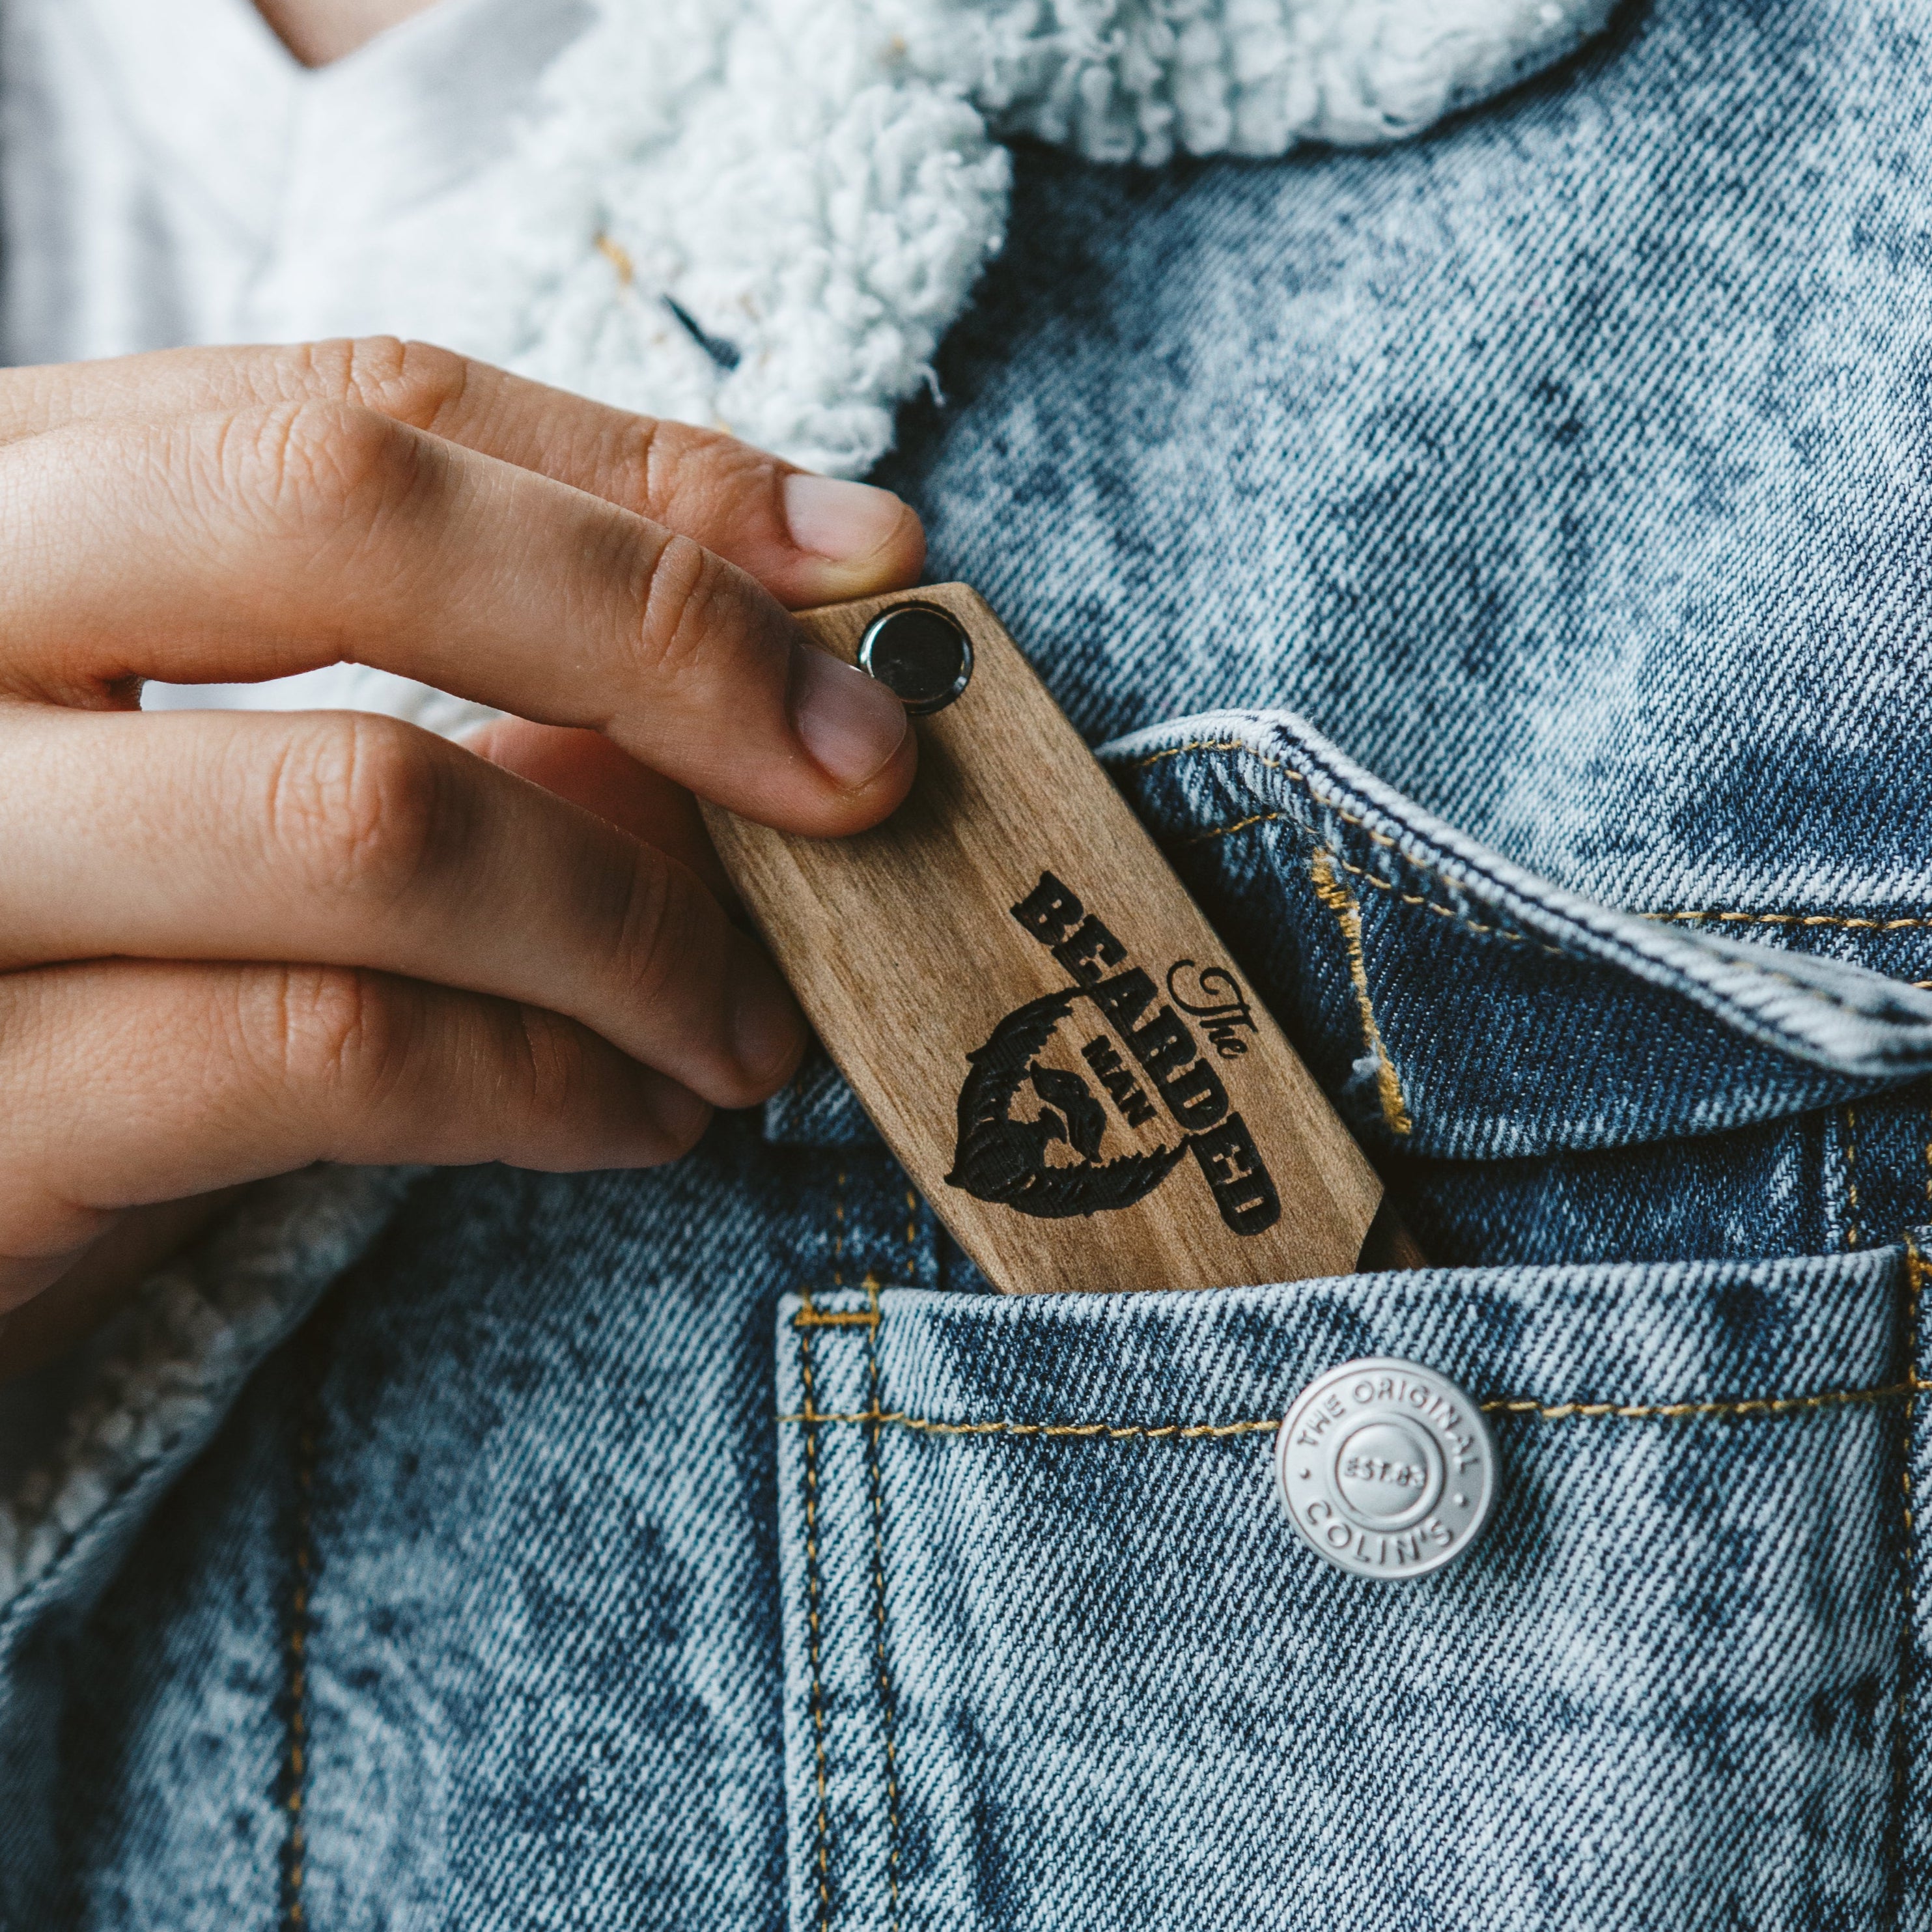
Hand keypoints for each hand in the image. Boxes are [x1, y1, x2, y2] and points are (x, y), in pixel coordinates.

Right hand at [0, 338, 923, 1373]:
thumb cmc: (75, 996)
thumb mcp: (235, 809)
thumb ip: (452, 721)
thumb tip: (744, 705)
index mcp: (1, 512)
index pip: (359, 408)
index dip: (647, 480)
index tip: (863, 562)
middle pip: (334, 510)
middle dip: (660, 636)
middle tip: (860, 773)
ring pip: (364, 811)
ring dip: (637, 930)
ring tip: (748, 1028)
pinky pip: (329, 1048)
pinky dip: (548, 1084)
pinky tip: (640, 1120)